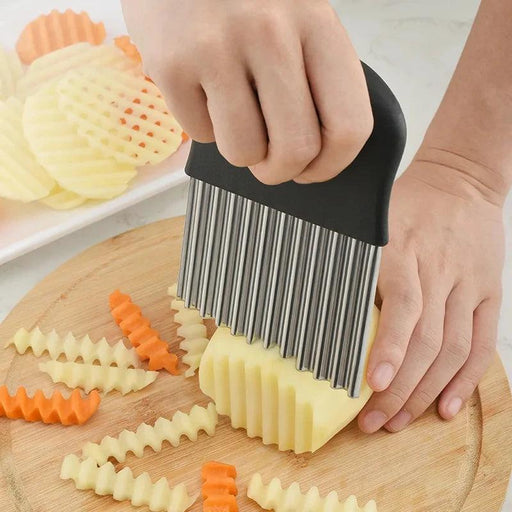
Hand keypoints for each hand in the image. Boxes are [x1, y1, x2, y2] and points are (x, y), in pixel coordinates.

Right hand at [121, 0, 372, 183]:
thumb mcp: (296, 15)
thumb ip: (314, 75)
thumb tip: (315, 152)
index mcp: (317, 24)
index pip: (348, 125)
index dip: (332, 164)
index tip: (313, 170)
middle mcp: (271, 35)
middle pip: (295, 150)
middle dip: (280, 171)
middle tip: (269, 163)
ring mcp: (217, 48)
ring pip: (243, 152)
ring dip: (240, 150)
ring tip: (234, 118)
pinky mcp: (171, 64)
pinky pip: (199, 134)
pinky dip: (202, 125)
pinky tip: (201, 92)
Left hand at [358, 149, 504, 432]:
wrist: (462, 177)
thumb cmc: (408, 201)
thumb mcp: (372, 220)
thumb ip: (353, 260)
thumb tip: (319, 299)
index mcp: (403, 251)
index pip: (401, 306)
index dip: (388, 348)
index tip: (371, 384)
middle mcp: (438, 272)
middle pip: (425, 341)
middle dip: (400, 387)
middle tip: (373, 420)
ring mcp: (467, 285)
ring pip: (451, 350)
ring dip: (426, 391)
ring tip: (401, 420)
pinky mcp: (488, 292)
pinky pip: (480, 343)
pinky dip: (466, 379)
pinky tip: (448, 407)